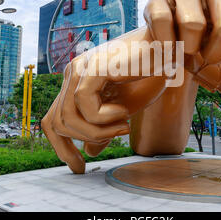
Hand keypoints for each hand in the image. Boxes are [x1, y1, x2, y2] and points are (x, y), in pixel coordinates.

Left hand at [41, 28, 166, 173]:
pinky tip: (124, 111)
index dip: (61, 148)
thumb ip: (103, 128)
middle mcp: (72, 74)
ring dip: (97, 131)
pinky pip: (85, 105)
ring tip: (123, 126)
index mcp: (76, 82)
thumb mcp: (124, 110)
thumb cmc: (148, 75)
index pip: (53, 120)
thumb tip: (88, 150)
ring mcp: (79, 69)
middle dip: (80, 142)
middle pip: (55, 122)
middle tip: (116, 136)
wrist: (167, 51)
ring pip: (67, 118)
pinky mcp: (92, 68)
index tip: (79, 167)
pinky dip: (105, 118)